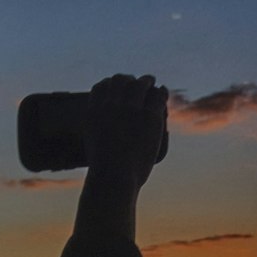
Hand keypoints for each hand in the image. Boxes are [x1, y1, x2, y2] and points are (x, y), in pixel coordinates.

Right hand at [81, 72, 171, 187]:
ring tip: (151, 81)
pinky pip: (156, 96)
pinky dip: (160, 93)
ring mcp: (130, 109)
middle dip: (128, 79)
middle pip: (119, 81)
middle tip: (136, 81)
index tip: (115, 85)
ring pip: (139, 85)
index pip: (101, 87)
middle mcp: (110, 105)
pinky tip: (163, 92)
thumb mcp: (94, 150)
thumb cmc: (105, 172)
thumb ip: (98, 137)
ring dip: (146, 81)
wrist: (113, 177)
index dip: (110, 84)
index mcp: (93, 112)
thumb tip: (100, 138)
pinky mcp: (149, 116)